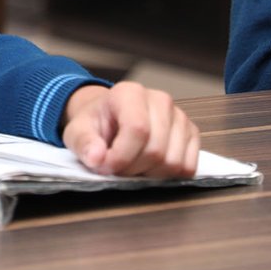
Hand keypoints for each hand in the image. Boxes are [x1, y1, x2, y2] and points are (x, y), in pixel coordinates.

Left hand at [60, 82, 199, 177]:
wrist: (110, 118)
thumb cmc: (96, 123)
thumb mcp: (78, 130)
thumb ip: (84, 143)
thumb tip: (96, 158)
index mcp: (130, 93)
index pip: (138, 130)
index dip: (121, 156)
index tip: (106, 167)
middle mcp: (160, 100)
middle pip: (157, 150)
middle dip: (133, 169)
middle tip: (117, 169)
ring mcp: (179, 117)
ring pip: (173, 162)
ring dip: (150, 175)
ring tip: (132, 166)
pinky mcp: (191, 133)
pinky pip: (188, 166)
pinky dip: (168, 176)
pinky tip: (150, 167)